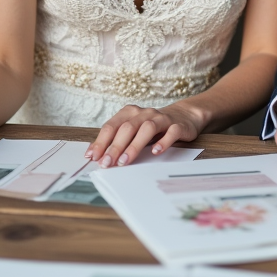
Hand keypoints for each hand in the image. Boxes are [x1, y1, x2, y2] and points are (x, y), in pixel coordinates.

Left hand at [86, 103, 203, 167]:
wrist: (183, 116)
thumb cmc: (153, 126)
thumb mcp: (133, 130)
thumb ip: (116, 139)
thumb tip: (96, 155)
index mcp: (130, 112)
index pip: (112, 126)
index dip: (101, 141)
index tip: (93, 157)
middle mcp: (145, 113)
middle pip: (127, 128)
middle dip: (115, 147)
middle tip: (107, 163)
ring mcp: (161, 118)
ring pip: (147, 129)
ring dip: (134, 146)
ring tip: (125, 161)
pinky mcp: (177, 126)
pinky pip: (170, 132)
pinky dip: (163, 142)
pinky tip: (155, 152)